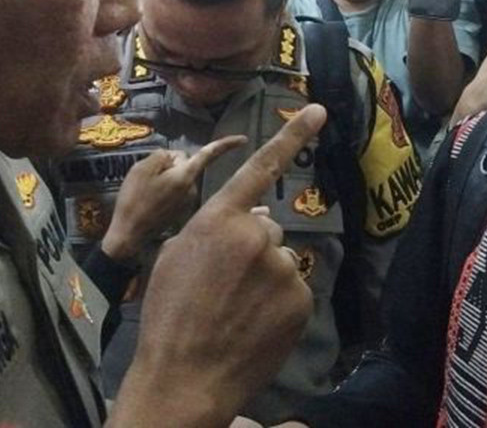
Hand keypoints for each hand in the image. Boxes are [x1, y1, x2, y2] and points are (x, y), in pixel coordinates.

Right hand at [101, 136, 246, 260]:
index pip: (210, 154)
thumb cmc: (134, 200)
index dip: (227, 144)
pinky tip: (150, 200)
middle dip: (172, 164)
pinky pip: (177, 190)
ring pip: (181, 178)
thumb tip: (175, 159)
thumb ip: (163, 156)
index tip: (245, 139)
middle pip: (187, 164)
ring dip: (168, 179)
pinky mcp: (181, 211)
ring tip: (146, 191)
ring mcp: (188, 202)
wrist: (128, 234)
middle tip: (149, 176)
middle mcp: (193, 189)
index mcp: (186, 176)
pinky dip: (166, 191)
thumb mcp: (142, 168)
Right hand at [111, 105, 324, 427]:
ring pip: (280, 261)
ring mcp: (281, 268)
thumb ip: (214, 229)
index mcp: (218, 219)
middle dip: (251, 249)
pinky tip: (253, 324)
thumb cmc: (168, 314)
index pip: (260, 168)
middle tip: (223, 286)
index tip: (318, 110)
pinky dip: (278, 304)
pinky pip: (293, 290)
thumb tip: (255, 219)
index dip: (291, 136)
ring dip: (264, 278)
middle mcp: (256, 235)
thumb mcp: (175, 256)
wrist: (184, 377)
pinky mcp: (299, 300)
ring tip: (234, 310)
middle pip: (266, 229)